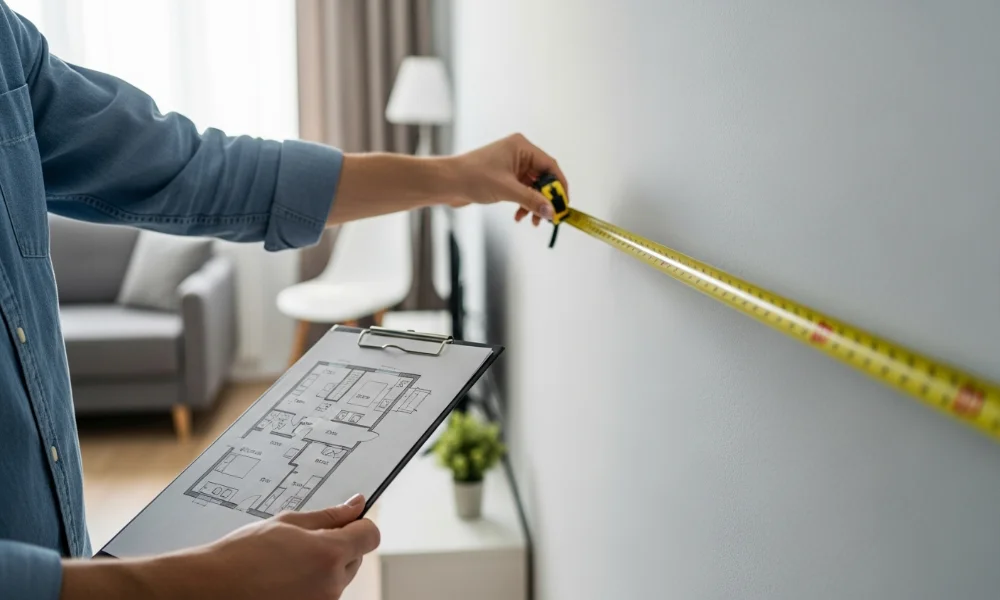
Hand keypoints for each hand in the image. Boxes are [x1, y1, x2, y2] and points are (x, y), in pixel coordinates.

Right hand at [195, 493, 378, 598]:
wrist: (211, 588)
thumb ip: (328, 516)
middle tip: (303, 542)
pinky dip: (311, 587)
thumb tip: (355, 505)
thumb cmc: (242, 555)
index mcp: (329, 554)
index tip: (349, 521)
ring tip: (286, 564)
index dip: (360, 525)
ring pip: (338, 578)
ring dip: (323, 569)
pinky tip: (284, 581)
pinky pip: (322, 595)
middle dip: (338, 546)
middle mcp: (331, 584)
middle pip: (355, 557)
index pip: (370, 535)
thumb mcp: (287, 523)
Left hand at [448, 133, 568, 225]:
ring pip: (533, 187)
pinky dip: (523, 204)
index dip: (559, 186)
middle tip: (549, 217)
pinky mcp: (504, 177)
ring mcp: (511, 165)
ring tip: (532, 221)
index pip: (550, 166)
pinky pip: (522, 191)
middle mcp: (519, 153)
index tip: (564, 204)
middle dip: (546, 199)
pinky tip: (519, 216)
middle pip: (543, 177)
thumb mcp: (507, 190)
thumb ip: (532, 201)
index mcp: (521, 147)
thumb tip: (551, 212)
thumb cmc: (472, 177)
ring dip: (534, 204)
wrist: (447, 182)